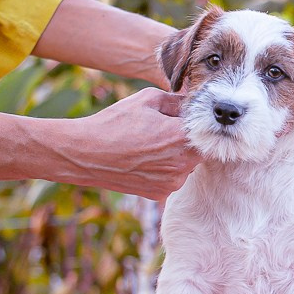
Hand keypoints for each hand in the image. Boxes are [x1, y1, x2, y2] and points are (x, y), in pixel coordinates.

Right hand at [46, 88, 201, 198]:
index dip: (202, 125)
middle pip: (200, 150)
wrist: (85, 154)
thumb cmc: (115, 123)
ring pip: (187, 166)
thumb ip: (177, 101)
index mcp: (182, 137)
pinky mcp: (160, 194)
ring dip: (178, 156)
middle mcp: (182, 163)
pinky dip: (165, 170)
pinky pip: (172, 179)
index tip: (193, 120)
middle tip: (170, 132)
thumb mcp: (148, 100)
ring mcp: (172, 182)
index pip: (208, 131)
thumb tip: (193, 101)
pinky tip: (146, 160)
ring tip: (153, 146)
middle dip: (190, 141)